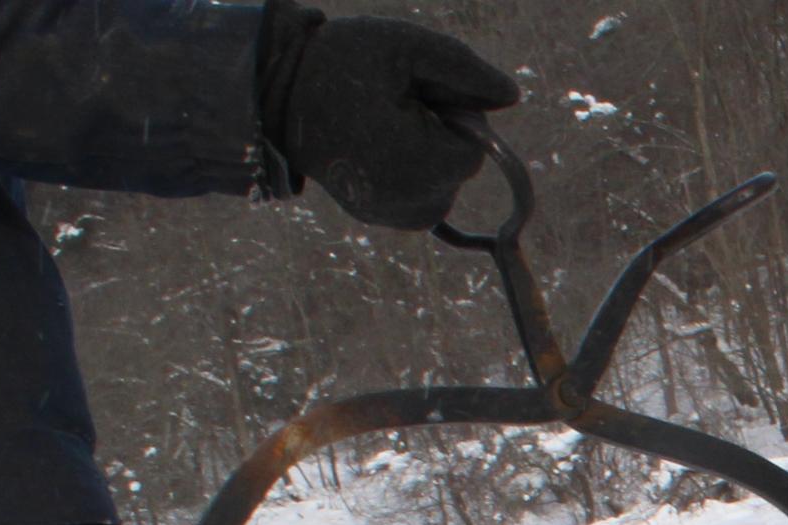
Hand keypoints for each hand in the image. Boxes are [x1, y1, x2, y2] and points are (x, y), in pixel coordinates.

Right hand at [259, 6, 519, 231]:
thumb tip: (512, 95)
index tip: (416, 93)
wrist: (275, 90)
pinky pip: (419, 195)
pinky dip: (410, 169)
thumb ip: (465, 70)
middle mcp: (406, 201)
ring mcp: (388, 214)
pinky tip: (376, 144)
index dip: (455, 113)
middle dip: (440, 133)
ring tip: (380, 122)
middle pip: (459, 167)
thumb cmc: (341, 61)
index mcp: (418, 163)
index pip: (475, 147)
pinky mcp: (375, 215)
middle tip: (393, 103)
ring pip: (442, 183)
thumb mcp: (407, 46)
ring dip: (426, 151)